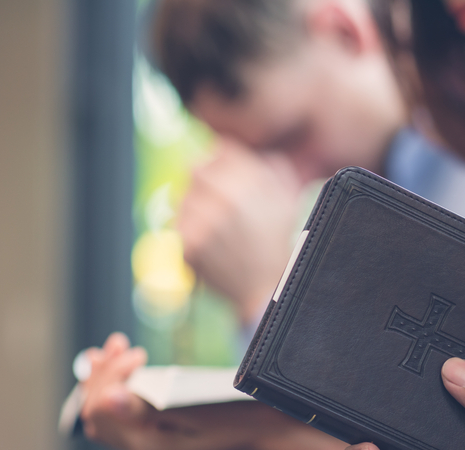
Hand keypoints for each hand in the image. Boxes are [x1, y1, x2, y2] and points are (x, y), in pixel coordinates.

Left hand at [81, 333, 351, 449]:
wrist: (279, 442)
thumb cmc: (247, 421)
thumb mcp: (199, 410)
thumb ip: (148, 409)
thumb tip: (105, 399)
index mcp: (151, 449)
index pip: (101, 409)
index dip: (108, 375)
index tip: (135, 350)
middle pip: (98, 417)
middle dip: (101, 376)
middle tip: (116, 344)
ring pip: (111, 423)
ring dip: (110, 385)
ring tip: (119, 354)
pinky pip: (130, 427)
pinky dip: (125, 400)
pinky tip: (135, 379)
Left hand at [176, 138, 300, 324]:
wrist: (266, 288)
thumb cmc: (276, 241)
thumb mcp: (286, 199)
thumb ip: (271, 166)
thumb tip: (245, 145)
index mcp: (251, 182)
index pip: (220, 150)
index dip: (221, 161)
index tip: (225, 176)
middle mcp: (227, 198)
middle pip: (195, 169)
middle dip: (205, 182)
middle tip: (218, 204)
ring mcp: (205, 222)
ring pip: (183, 197)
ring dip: (195, 207)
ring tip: (218, 229)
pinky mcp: (189, 243)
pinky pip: (178, 223)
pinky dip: (190, 232)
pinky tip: (211, 245)